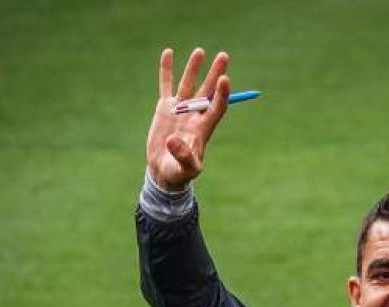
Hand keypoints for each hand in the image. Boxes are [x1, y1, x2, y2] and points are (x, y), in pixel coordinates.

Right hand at [146, 48, 229, 190]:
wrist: (163, 172)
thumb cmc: (179, 173)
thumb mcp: (185, 169)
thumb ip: (183, 156)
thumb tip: (173, 140)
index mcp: (204, 128)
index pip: (217, 106)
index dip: (222, 93)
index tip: (225, 78)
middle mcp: (195, 115)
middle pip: (208, 90)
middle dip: (215, 73)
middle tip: (224, 56)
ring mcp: (180, 110)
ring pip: (189, 84)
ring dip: (194, 68)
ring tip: (200, 51)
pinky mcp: (165, 108)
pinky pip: (166, 85)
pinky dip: (167, 70)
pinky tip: (168, 52)